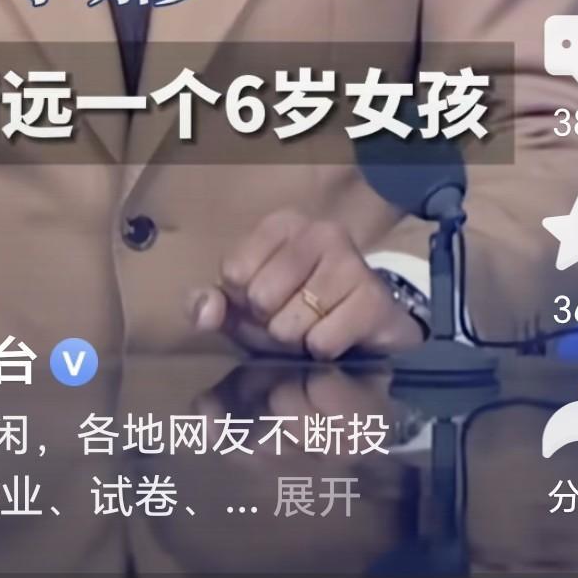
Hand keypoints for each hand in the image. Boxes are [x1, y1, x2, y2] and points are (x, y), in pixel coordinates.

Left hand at [190, 213, 424, 358]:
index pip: (234, 272)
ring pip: (290, 324)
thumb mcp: (243, 306)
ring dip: (297, 341)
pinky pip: (322, 342)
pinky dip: (322, 352)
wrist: (364, 328)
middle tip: (292, 320)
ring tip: (315, 329)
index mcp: (282, 225)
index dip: (242, 302)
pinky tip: (337, 340)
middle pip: (261, 298)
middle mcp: (320, 232)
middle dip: (270, 324)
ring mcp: (351, 261)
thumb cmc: (295, 309)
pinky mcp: (373, 299)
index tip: (265, 302)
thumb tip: (204, 313)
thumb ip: (210, 304)